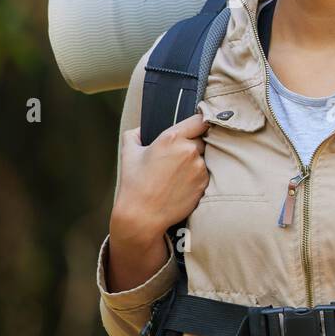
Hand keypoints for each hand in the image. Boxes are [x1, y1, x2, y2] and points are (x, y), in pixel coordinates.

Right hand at [111, 111, 211, 244]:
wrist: (143, 215)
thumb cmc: (134, 184)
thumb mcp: (128, 153)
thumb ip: (135, 134)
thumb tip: (141, 129)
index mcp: (172, 138)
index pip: (200, 120)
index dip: (200, 122)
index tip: (198, 125)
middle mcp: (190, 150)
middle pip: (203, 139)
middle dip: (194, 144)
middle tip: (178, 156)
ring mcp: (200, 167)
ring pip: (205, 157)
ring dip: (196, 161)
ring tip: (177, 173)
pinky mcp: (205, 182)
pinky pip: (206, 173)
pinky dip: (197, 175)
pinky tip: (181, 184)